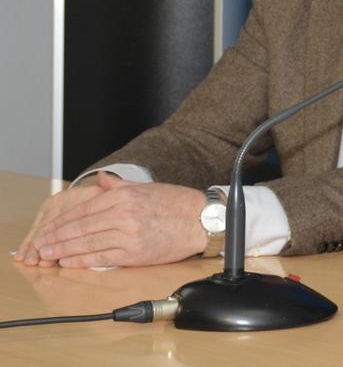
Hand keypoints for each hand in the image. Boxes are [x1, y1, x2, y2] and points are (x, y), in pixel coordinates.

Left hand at [24, 174, 208, 267]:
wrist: (202, 220)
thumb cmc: (176, 203)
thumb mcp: (145, 187)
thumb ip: (118, 185)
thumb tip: (99, 180)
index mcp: (123, 196)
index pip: (82, 210)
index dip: (60, 222)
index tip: (47, 230)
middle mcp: (122, 213)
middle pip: (79, 228)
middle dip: (55, 238)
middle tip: (39, 246)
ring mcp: (127, 233)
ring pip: (86, 243)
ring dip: (63, 251)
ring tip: (48, 256)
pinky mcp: (134, 252)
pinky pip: (102, 258)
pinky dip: (83, 261)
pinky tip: (70, 262)